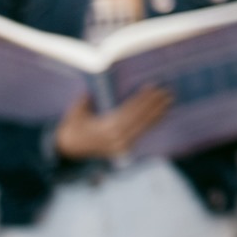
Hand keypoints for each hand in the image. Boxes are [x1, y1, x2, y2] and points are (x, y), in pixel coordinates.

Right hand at [53, 87, 172, 159]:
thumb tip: (93, 87)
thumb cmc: (72, 126)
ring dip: (157, 113)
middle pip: (139, 119)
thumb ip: (84, 101)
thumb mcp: (75, 112)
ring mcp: (122, 145)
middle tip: (166, 92)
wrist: (69, 149)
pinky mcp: (125, 148)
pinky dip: (151, 123)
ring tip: (168, 101)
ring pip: (142, 127)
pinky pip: (141, 133)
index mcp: (105, 130)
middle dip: (153, 105)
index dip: (141, 99)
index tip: (151, 88)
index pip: (128, 111)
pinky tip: (160, 114)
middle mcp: (116, 139)